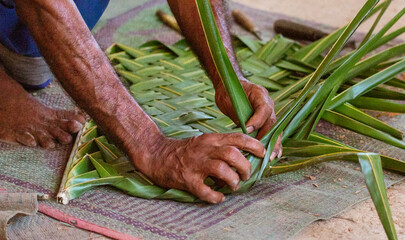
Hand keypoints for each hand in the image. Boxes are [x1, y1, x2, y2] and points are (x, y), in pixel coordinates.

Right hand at [133, 133, 265, 203]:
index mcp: (211, 139)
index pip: (237, 137)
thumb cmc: (184, 151)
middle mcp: (205, 150)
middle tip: (245, 175)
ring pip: (222, 169)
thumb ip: (222, 146)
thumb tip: (245, 157)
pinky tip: (218, 197)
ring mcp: (195, 164)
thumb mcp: (204, 142)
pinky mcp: (187, 179)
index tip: (263, 153)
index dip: (254, 145)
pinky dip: (215, 196)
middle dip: (245, 166)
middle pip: (232, 154)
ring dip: (233, 180)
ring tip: (233, 186)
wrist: (156, 155)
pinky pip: (205, 190)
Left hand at [215, 79, 281, 158]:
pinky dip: (273, 143)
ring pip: (275, 129)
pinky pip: (272, 132)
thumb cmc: (228, 92)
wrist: (230, 87)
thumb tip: (245, 131)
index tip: (247, 131)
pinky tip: (274, 155)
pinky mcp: (266, 120)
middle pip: (272, 122)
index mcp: (260, 94)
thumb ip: (238, 113)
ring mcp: (269, 111)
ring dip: (274, 144)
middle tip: (265, 153)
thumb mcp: (229, 100)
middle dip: (269, 139)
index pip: (263, 109)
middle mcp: (268, 102)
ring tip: (271, 157)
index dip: (257, 121)